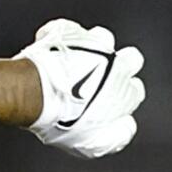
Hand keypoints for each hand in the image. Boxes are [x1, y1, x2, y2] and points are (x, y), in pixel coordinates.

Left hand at [16, 19, 143, 158]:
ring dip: (90, 50)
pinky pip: (67, 29)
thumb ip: (115, 137)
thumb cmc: (62, 118)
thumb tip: (126, 129)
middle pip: (131, 59)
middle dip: (118, 67)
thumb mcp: (92, 143)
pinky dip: (60, 38)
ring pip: (103, 39)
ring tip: (73, 64)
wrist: (36, 91)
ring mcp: (92, 45)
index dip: (121, 97)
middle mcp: (115, 63)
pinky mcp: (68, 32)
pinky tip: (51, 51)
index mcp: (123, 91)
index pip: (135, 91)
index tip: (106, 103)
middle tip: (96, 80)